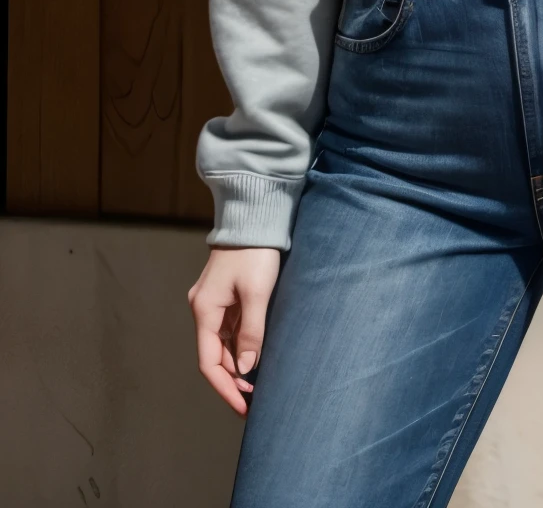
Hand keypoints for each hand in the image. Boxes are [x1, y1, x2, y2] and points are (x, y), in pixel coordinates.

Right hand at [188, 246, 280, 414]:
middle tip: (255, 400)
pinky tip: (255, 355)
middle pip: (214, 355)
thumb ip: (251, 332)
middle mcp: (204, 308)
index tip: (244, 407)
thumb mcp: (257, 293)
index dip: (226, 388)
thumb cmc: (255, 253)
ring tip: (257, 383)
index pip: (209, 363)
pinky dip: (240, 345)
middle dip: (232, 380)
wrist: (254, 217)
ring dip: (237, 364)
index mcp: (204, 310)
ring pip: (222, 343)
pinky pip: (229, 328)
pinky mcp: (225, 294)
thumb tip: (244, 368)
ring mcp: (214, 301)